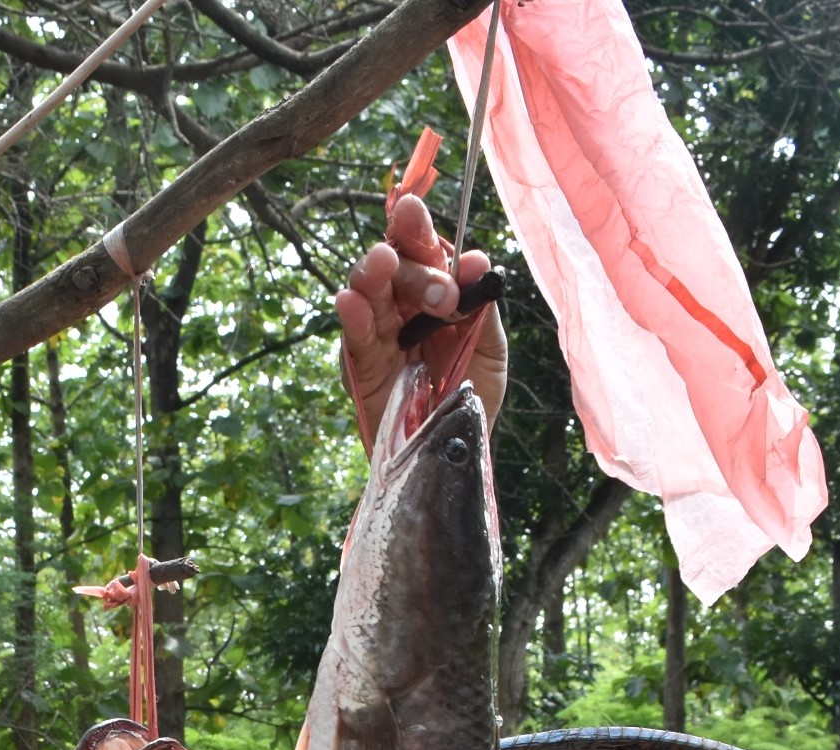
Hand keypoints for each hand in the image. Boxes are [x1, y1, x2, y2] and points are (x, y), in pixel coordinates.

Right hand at [335, 191, 507, 454]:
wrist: (457, 452)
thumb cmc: (472, 396)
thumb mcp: (490, 348)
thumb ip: (481, 306)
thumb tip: (475, 259)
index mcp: (434, 295)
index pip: (421, 251)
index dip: (415, 229)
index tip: (413, 208)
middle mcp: (403, 308)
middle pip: (393, 266)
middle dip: (411, 265)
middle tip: (441, 293)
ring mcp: (379, 337)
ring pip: (367, 294)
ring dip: (372, 275)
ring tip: (381, 264)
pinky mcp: (361, 369)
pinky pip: (355, 339)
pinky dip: (352, 317)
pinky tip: (350, 300)